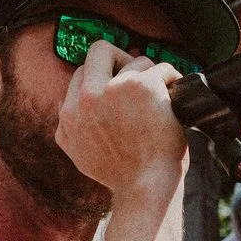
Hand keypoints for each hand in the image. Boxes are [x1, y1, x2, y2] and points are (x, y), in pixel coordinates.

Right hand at [52, 40, 185, 206]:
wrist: (145, 189)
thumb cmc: (122, 176)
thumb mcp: (78, 153)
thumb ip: (70, 125)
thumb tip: (65, 102)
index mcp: (69, 115)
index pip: (82, 74)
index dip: (104, 78)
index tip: (121, 88)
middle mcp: (86, 98)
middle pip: (100, 50)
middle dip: (121, 59)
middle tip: (139, 77)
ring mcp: (113, 88)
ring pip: (136, 60)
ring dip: (151, 77)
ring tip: (161, 98)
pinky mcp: (141, 85)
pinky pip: (161, 68)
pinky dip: (172, 80)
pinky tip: (175, 94)